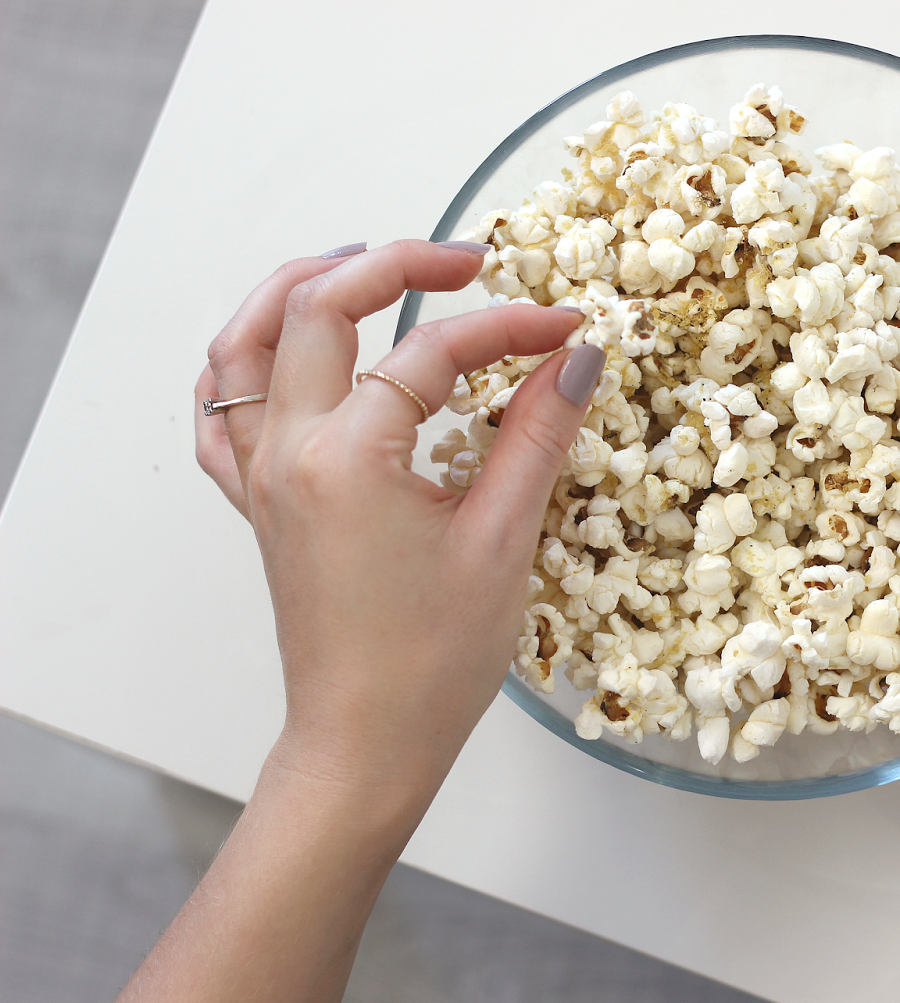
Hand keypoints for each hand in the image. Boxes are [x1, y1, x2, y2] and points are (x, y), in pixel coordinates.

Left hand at [192, 239, 600, 810]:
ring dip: (300, 287)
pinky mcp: (259, 505)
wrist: (366, 743)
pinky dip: (248, 362)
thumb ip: (537, 435)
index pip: (430, 354)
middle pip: (317, 308)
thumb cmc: (432, 662)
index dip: (507, 327)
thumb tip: (576, 359)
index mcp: (348, 459)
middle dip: (395, 263)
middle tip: (468, 260)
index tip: (565, 326)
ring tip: (365, 265)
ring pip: (245, 344)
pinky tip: (290, 350)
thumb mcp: (503, 540)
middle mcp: (288, 454)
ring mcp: (262, 478)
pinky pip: (221, 413)